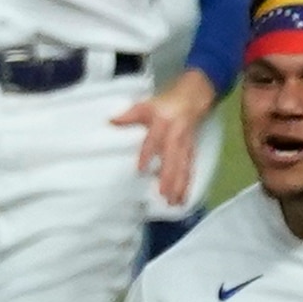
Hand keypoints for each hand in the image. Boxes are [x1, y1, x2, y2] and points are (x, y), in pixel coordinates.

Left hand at [118, 73, 216, 205]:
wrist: (192, 98)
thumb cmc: (164, 104)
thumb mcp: (146, 105)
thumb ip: (129, 115)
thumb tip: (110, 121)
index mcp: (163, 124)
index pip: (154, 140)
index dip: (148, 154)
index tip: (140, 169)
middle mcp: (176, 137)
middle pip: (173, 159)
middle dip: (169, 178)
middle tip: (164, 196)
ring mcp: (185, 145)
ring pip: (183, 167)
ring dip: (180, 186)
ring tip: (175, 203)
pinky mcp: (191, 152)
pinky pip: (189, 170)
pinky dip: (187, 185)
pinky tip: (183, 199)